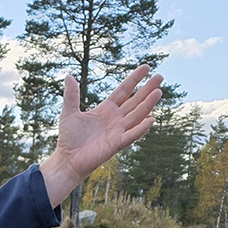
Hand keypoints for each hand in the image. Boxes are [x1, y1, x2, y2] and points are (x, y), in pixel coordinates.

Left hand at [39, 66, 163, 207]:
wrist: (67, 160)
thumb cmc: (69, 138)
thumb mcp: (69, 113)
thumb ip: (71, 95)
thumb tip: (68, 76)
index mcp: (106, 109)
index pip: (123, 90)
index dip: (134, 79)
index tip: (146, 67)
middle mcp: (115, 118)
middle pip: (135, 101)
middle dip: (147, 89)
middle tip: (160, 76)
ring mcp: (117, 131)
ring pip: (136, 115)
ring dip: (147, 104)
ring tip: (158, 92)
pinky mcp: (116, 144)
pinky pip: (131, 135)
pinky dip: (141, 128)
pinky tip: (151, 119)